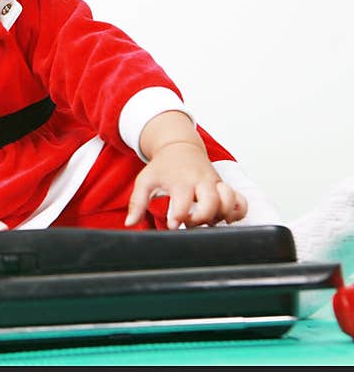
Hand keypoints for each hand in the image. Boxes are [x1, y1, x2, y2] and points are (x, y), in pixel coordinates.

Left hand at [125, 141, 247, 228]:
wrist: (180, 147)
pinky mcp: (224, 186)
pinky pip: (241, 200)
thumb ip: (137, 203)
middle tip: (190, 222)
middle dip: (201, 218)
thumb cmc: (162, 167)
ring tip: (207, 220)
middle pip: (211, 203)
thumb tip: (129, 223)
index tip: (173, 224)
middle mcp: (200, 182)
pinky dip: (238, 212)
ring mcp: (215, 184)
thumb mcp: (145, 181)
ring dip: (221, 216)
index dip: (179, 217)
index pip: (183, 202)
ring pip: (229, 201)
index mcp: (180, 181)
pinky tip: (225, 218)